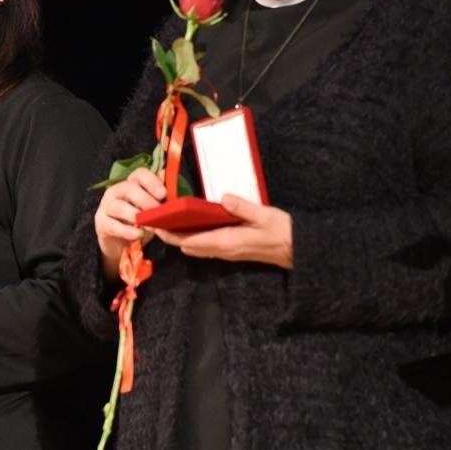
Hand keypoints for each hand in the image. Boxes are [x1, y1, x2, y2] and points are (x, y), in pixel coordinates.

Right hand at [93, 167, 165, 278]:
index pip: (139, 174)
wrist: (121, 242)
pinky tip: (137, 235)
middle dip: (145, 200)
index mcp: (131, 183)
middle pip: (128, 188)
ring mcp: (107, 206)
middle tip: (157, 212)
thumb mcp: (152, 208)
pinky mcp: (101, 222)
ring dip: (134, 215)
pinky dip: (125, 230)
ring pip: (118, 206)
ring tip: (148, 225)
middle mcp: (117, 190)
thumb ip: (159, 194)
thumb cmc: (139, 221)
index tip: (163, 194)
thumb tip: (166, 175)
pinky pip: (111, 225)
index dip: (152, 181)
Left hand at [150, 193, 293, 267]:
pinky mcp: (232, 249)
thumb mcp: (265, 215)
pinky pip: (206, 245)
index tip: (155, 226)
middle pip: (189, 246)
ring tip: (166, 222)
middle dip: (170, 236)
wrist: (296, 250)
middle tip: (154, 222)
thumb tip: (223, 197)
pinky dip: (193, 238)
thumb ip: (243, 208)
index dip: (171, 235)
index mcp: (227, 241)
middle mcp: (223, 250)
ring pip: (196, 247)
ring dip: (180, 238)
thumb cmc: (282, 232)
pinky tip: (190, 225)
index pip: (191, 241)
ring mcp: (227, 251)